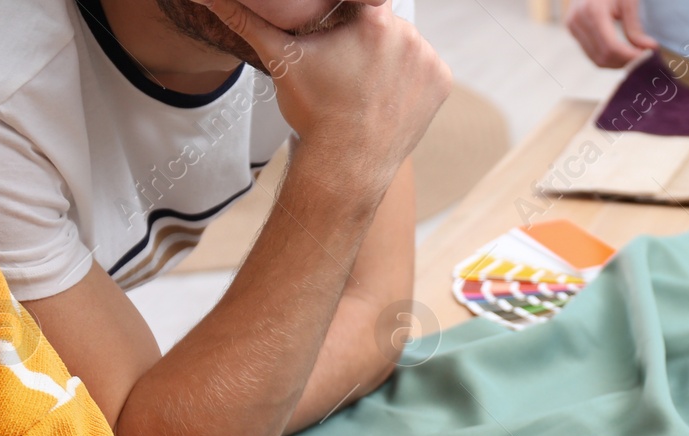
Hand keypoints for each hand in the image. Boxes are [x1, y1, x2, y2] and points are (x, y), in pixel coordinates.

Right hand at [193, 0, 449, 195]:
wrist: (347, 168)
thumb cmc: (315, 114)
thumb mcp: (280, 58)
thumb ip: (247, 18)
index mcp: (373, 19)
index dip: (343, 14)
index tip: (334, 34)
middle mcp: (408, 35)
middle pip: (381, 21)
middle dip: (364, 36)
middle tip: (346, 65)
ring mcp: (428, 61)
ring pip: (404, 44)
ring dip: (388, 55)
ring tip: (364, 81)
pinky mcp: (441, 84)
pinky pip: (425, 69)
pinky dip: (409, 78)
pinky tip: (385, 94)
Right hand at [567, 0, 657, 67]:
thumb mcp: (627, 1)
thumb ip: (635, 27)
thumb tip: (650, 48)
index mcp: (593, 11)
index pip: (611, 47)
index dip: (630, 56)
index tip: (647, 56)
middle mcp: (578, 21)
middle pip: (603, 57)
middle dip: (625, 61)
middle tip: (643, 57)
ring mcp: (572, 27)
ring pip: (597, 60)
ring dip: (617, 63)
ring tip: (633, 54)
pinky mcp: (572, 31)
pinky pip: (591, 54)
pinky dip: (608, 58)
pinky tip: (621, 52)